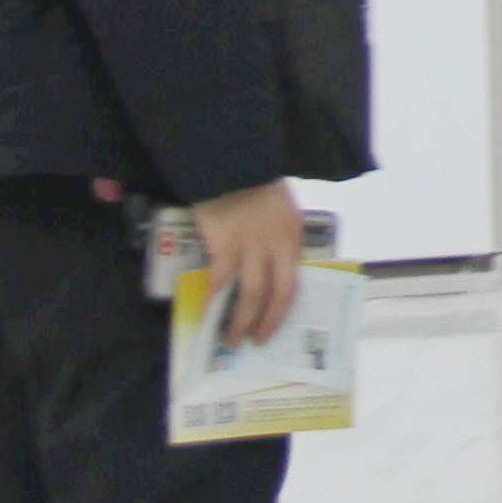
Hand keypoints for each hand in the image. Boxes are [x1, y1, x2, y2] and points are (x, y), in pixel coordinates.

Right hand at [191, 180, 305, 349]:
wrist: (229, 160)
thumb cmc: (251, 181)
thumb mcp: (278, 207)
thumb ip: (276, 236)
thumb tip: (267, 267)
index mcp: (293, 236)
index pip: (294, 282)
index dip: (282, 309)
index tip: (273, 324)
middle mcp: (278, 245)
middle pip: (277, 295)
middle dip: (267, 323)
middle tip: (255, 342)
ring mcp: (252, 247)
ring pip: (250, 295)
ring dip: (240, 322)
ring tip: (230, 340)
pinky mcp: (224, 245)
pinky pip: (219, 283)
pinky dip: (213, 303)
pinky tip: (208, 317)